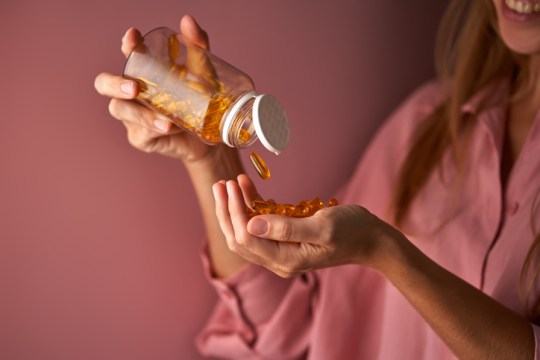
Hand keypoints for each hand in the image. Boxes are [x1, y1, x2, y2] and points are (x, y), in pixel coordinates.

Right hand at [94, 15, 229, 161]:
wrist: (210, 137)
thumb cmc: (201, 102)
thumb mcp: (204, 73)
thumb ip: (197, 46)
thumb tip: (187, 21)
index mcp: (143, 72)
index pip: (129, 54)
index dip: (128, 45)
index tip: (133, 37)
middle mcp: (131, 93)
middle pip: (104, 84)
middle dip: (114, 83)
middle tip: (135, 88)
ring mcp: (132, 116)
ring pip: (120, 110)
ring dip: (141, 113)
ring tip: (166, 120)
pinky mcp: (140, 138)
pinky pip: (140, 133)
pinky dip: (153, 129)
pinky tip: (169, 128)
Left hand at [213, 174, 403, 277]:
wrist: (370, 238)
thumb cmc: (352, 230)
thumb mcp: (322, 225)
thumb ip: (286, 228)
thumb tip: (250, 225)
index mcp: (285, 260)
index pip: (246, 239)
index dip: (233, 212)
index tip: (231, 186)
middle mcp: (279, 260)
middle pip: (240, 238)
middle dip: (227, 211)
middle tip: (220, 183)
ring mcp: (281, 250)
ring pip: (246, 231)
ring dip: (235, 208)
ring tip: (227, 182)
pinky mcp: (285, 239)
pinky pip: (261, 224)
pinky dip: (253, 206)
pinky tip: (248, 185)